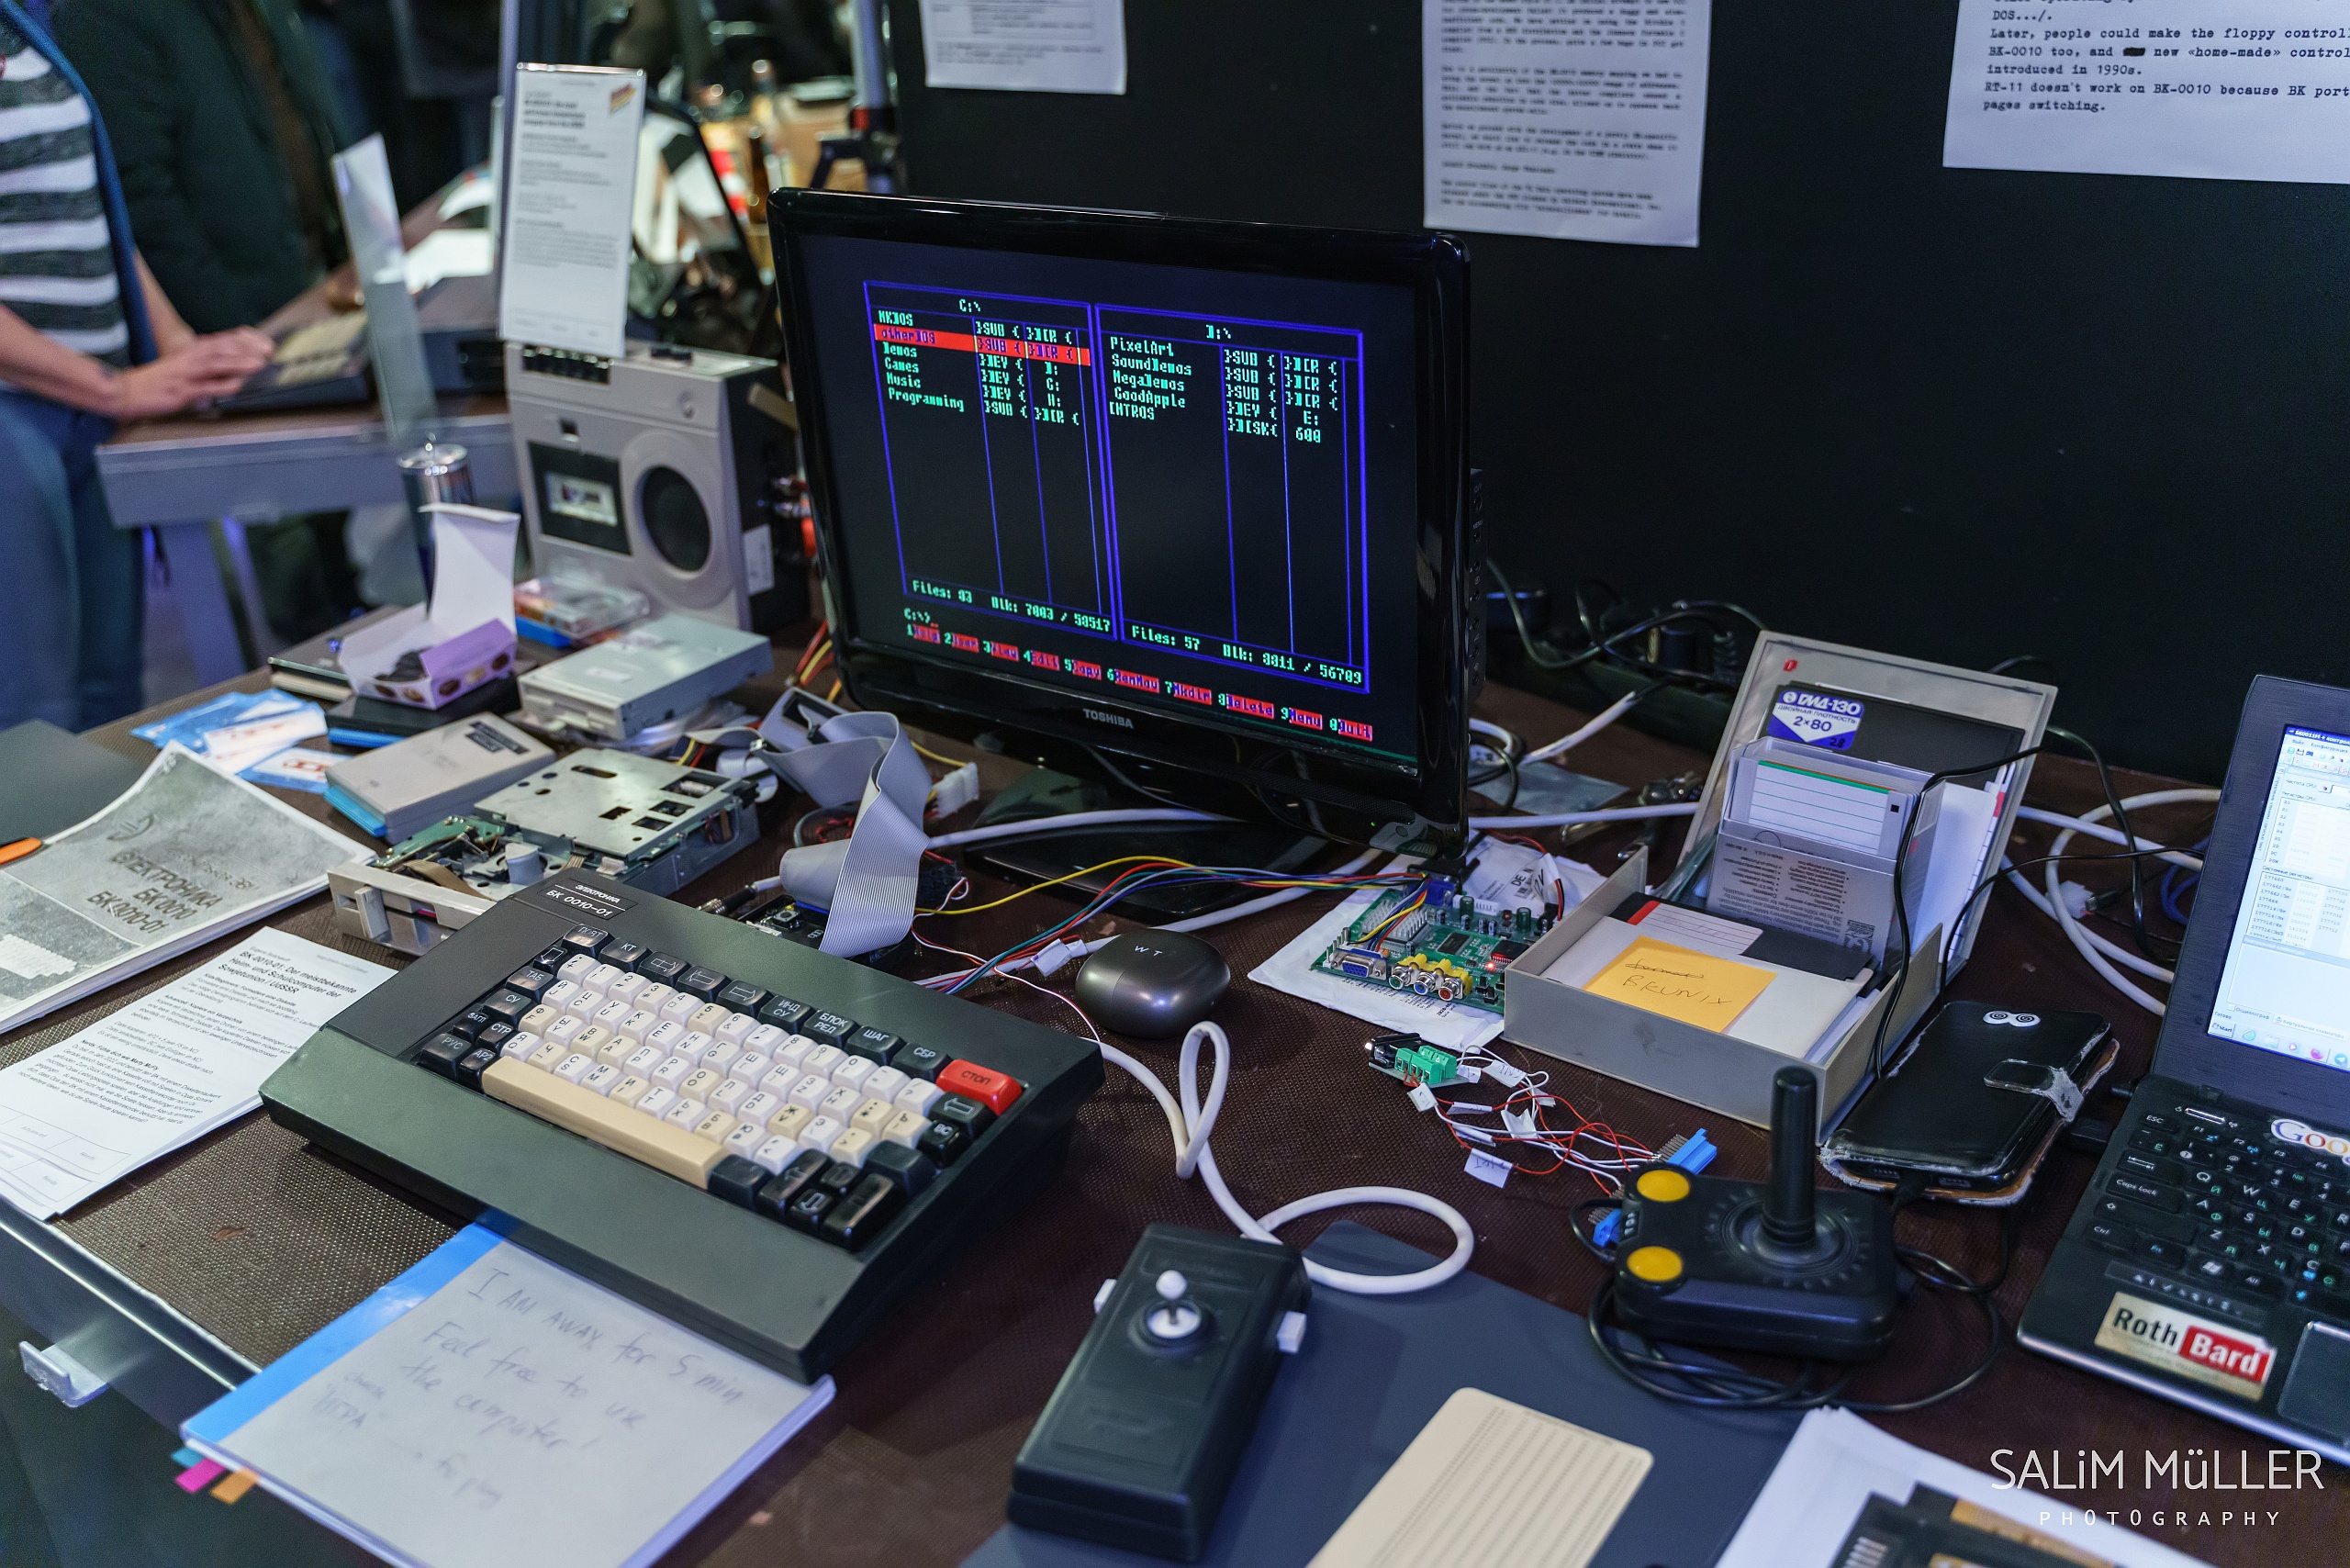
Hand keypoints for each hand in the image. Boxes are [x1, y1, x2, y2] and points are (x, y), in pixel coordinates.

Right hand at [105, 329, 274, 419]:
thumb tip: (234, 360)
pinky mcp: (180, 391)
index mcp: (191, 351)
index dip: (245, 339)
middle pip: (222, 348)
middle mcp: (189, 358)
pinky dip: (220, 386)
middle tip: (269, 351)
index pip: (223, 340)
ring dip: (237, 363)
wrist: (127, 391)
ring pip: (214, 364)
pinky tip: (236, 386)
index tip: (265, 342)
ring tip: (258, 364)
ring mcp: (185, 374)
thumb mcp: (184, 365)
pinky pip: (202, 388)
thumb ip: (207, 361)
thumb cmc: (160, 381)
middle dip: (246, 349)